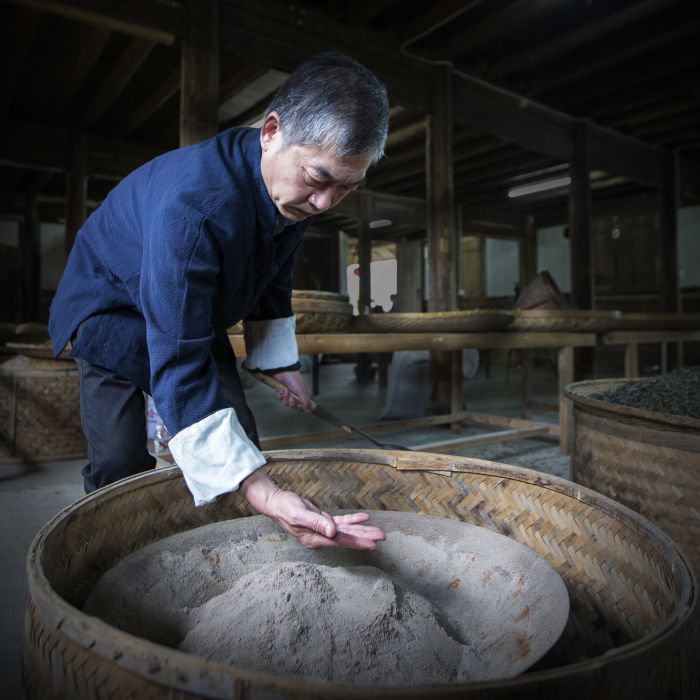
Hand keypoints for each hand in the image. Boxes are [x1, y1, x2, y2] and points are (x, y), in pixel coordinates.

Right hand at [240, 471, 384, 550]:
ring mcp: (322, 530)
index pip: (340, 541)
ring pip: (346, 531)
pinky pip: (341, 523)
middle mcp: (321, 537)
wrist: (276, 503)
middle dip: (364, 537)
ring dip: (361, 529)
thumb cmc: (285, 508)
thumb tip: (333, 532)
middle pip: (346, 537)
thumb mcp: (299, 514)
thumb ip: (317, 523)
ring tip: (378, 530)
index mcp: (315, 538)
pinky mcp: (323, 522)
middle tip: (382, 537)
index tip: (372, 544)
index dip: (357, 542)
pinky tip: (364, 518)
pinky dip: (352, 520)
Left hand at [270, 369, 310, 411]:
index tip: (298, 405)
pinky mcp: (281, 392)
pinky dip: (280, 394)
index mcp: (303, 395)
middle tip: (291, 396)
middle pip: (293, 405)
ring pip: (285, 402)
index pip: (302, 406)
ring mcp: (288, 394)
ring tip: (285, 390)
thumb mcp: (301, 391)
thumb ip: (305, 402)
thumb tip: (308, 411)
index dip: (299, 407)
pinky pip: (279, 398)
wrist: (283, 371)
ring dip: (285, 397)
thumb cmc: (294, 379)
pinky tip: (281, 389)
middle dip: (291, 402)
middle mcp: (296, 395)